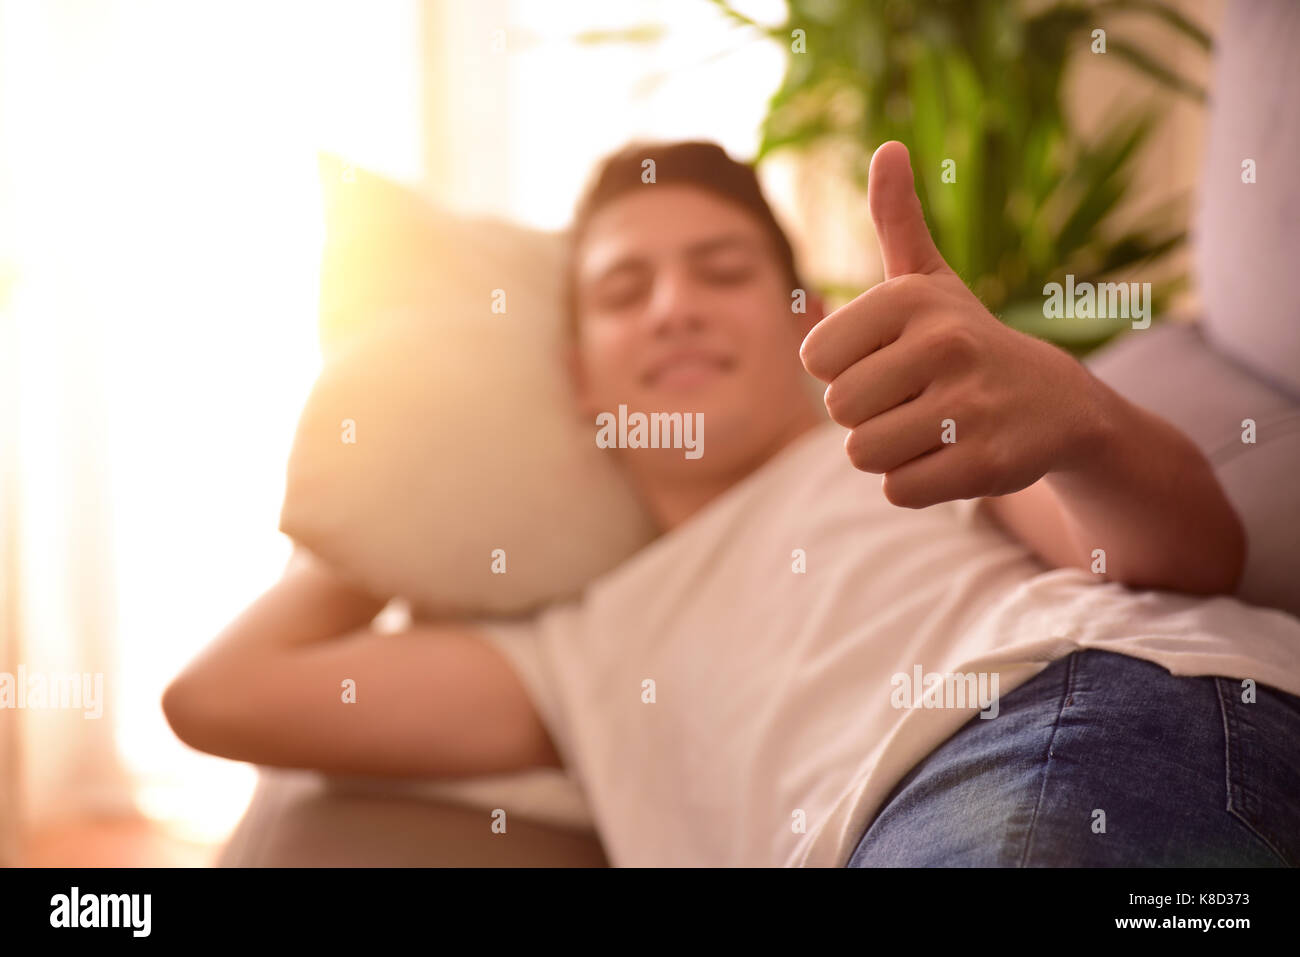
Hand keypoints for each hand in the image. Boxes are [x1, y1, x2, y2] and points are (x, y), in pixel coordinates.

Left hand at [799, 141, 1108, 508]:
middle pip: (838, 410)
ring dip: (889, 450)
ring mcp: (967, 406)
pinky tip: (952, 455)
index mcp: (912, 297)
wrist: (1057, 403)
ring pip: (863, 453)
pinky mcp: (984, 464)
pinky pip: (898, 489)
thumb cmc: (965, 339)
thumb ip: (897, 219)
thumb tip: (888, 146)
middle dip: (866, 414)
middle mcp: (943, 344)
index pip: (815, 359)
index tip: (889, 358)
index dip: (844, 369)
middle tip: (913, 398)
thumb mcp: (930, 278)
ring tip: (933, 425)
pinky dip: (916, 481)